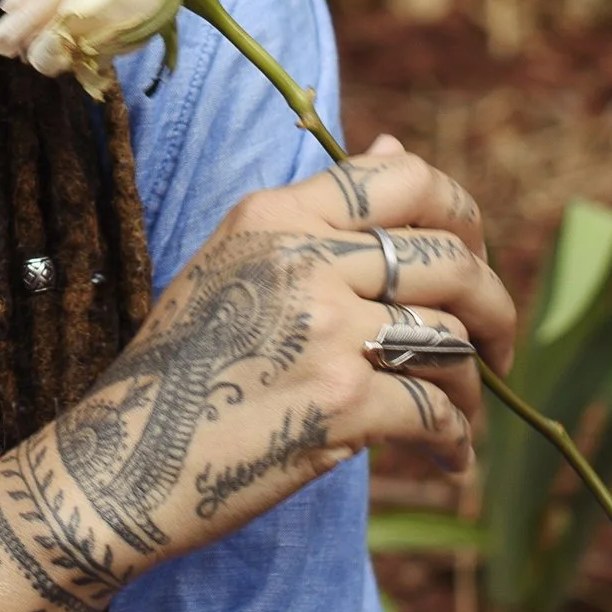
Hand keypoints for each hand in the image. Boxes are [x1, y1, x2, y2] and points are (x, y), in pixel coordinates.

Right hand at [18, 135, 512, 575]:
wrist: (116, 470)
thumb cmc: (178, 374)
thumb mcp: (233, 266)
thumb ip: (317, 214)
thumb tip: (396, 142)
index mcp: (274, 217)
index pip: (404, 176)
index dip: (461, 214)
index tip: (471, 258)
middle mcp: (302, 259)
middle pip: (450, 258)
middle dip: (494, 306)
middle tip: (495, 348)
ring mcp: (324, 331)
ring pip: (452, 339)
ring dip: (472, 386)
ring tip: (459, 413)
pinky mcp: (340, 404)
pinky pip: (437, 412)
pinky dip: (455, 443)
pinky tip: (446, 460)